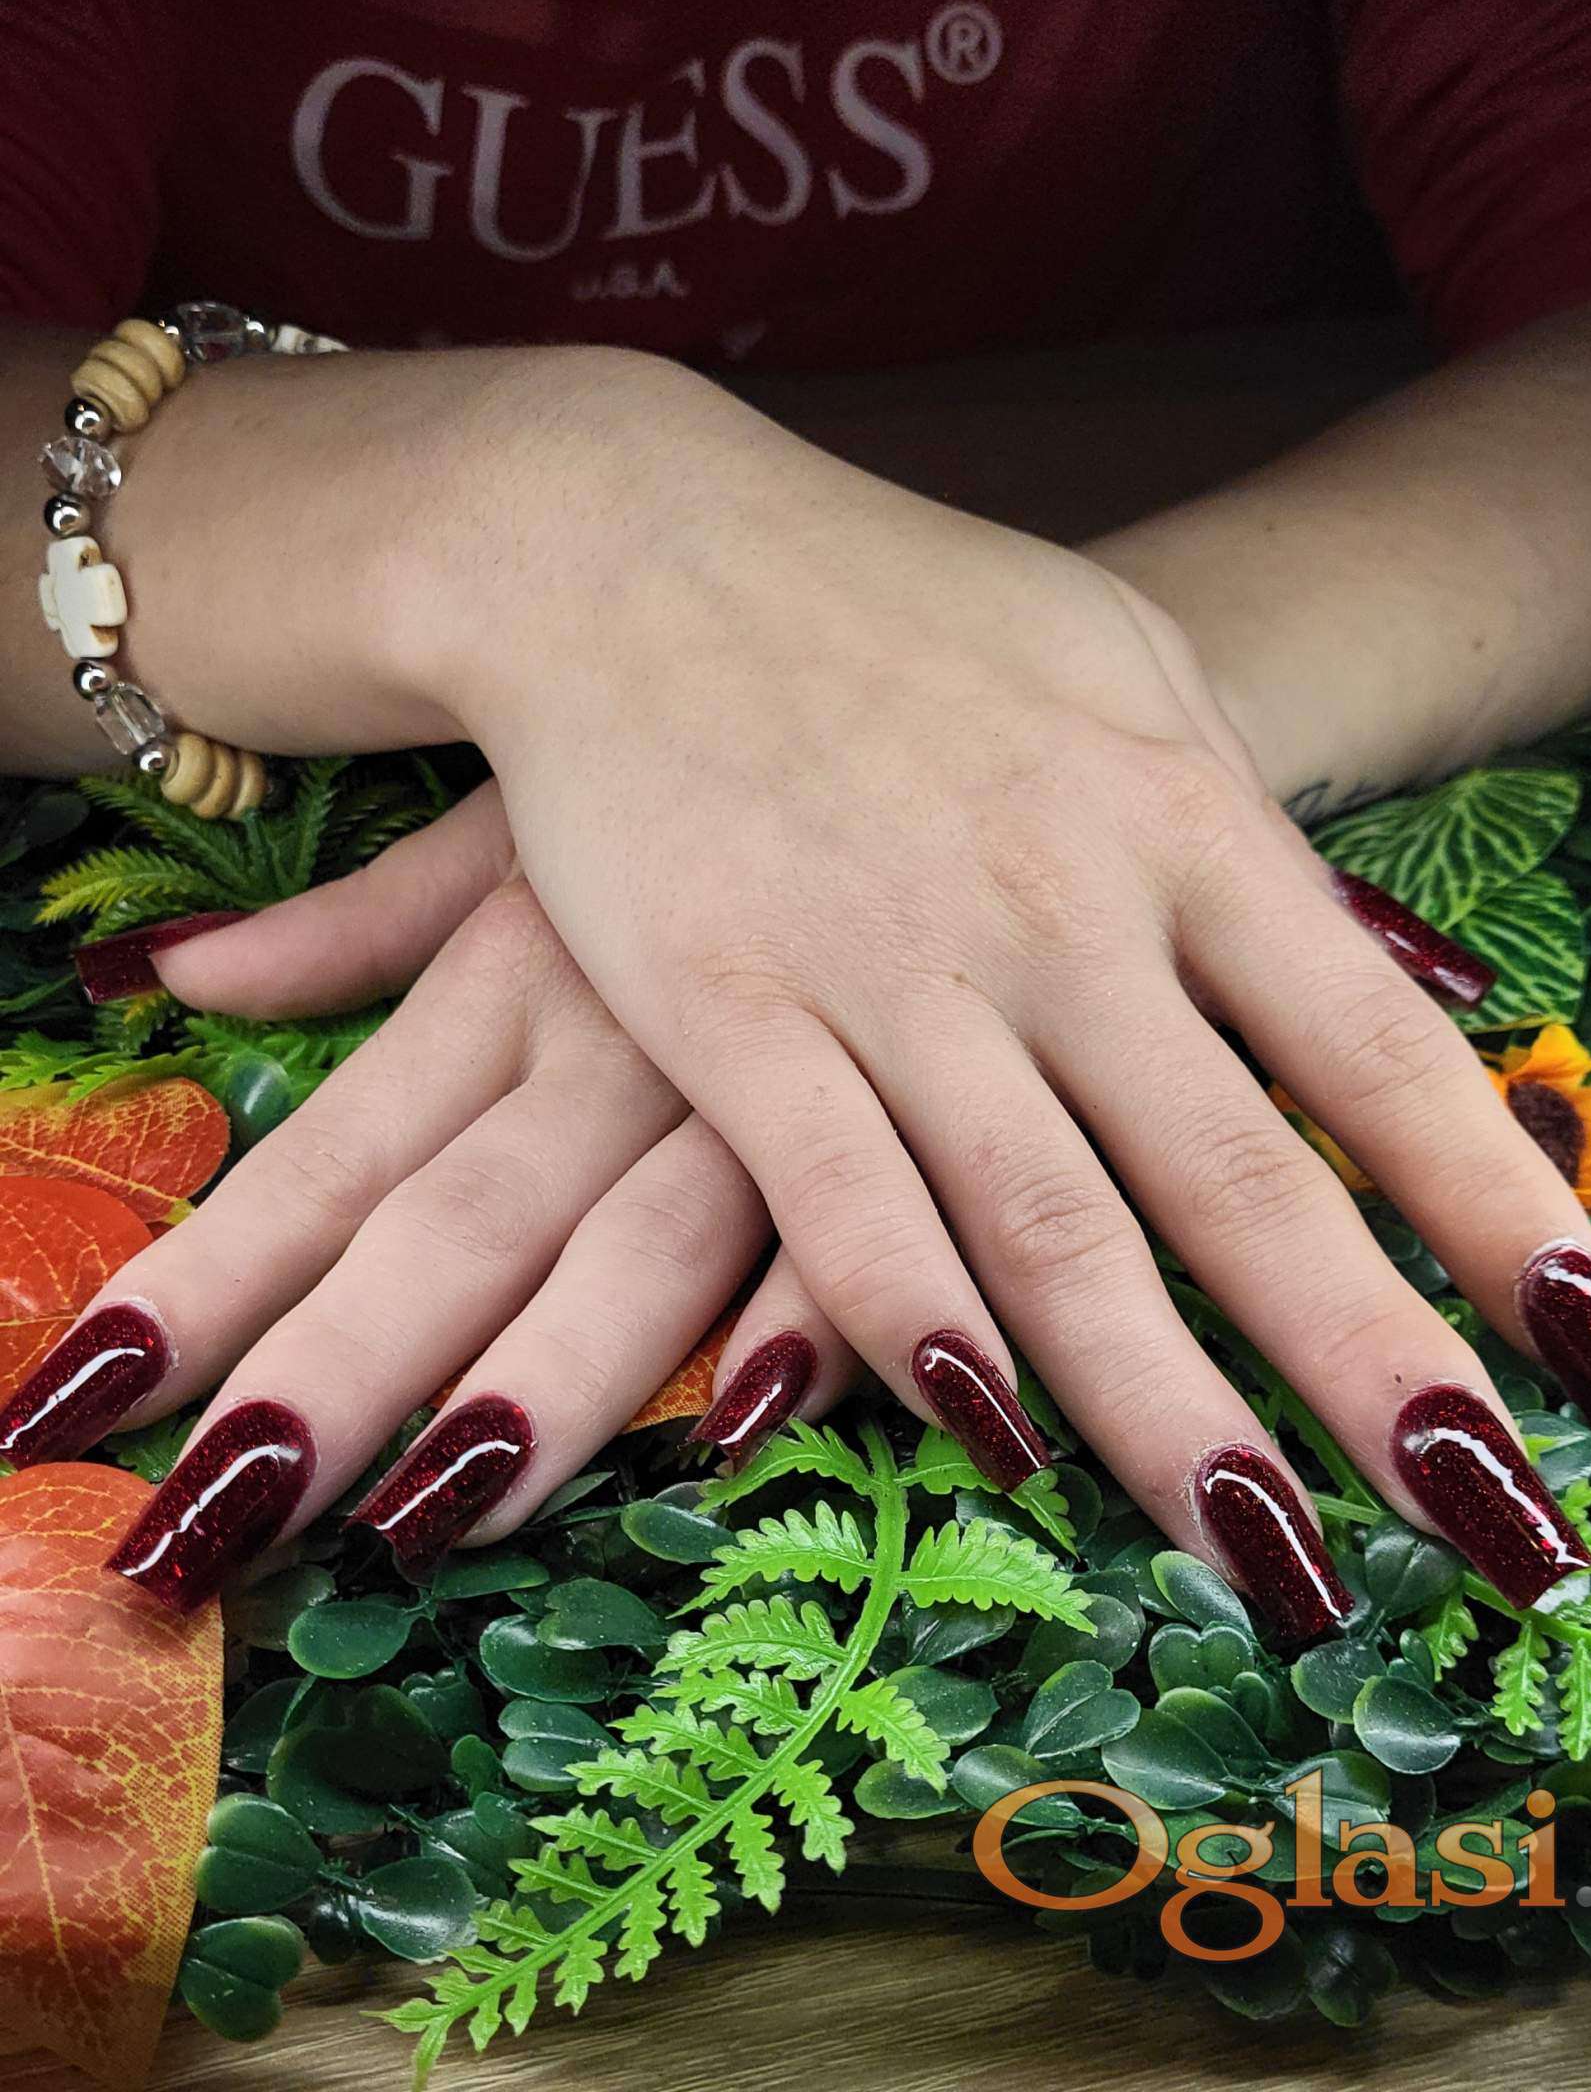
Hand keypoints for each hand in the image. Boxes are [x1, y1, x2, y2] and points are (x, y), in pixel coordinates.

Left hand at [2, 789, 857, 1606]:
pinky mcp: (899, 1105)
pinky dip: (808, 1311)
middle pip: (452, 1229)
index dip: (199, 1287)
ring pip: (636, 1242)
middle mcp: (611, 1042)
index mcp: (506, 978)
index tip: (70, 1403)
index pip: (326, 1163)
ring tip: (431, 1514)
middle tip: (200, 1530)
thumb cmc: (684, 758)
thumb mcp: (505, 825)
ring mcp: (759, 1081)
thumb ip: (346, 926)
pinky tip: (752, 1414)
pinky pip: (853, 1216)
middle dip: (327, 1380)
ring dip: (542, 1381)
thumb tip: (160, 980)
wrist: (905, 662)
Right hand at [407, 367, 1590, 1632]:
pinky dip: (919, 1326)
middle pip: (1242, 1177)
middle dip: (1380, 1371)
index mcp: (1177, 814)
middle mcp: (1060, 906)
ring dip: (1175, 1417)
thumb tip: (1422, 991)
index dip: (1497, 1206)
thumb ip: (1254, 840)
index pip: (1372, 1046)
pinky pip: (841, 1198)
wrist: (634, 544)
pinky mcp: (729, 1004)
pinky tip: (997, 1444)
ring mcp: (891, 962)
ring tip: (1282, 1569)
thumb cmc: (911, 610)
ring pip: (1055, 1228)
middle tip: (1496, 1531)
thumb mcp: (1130, 672)